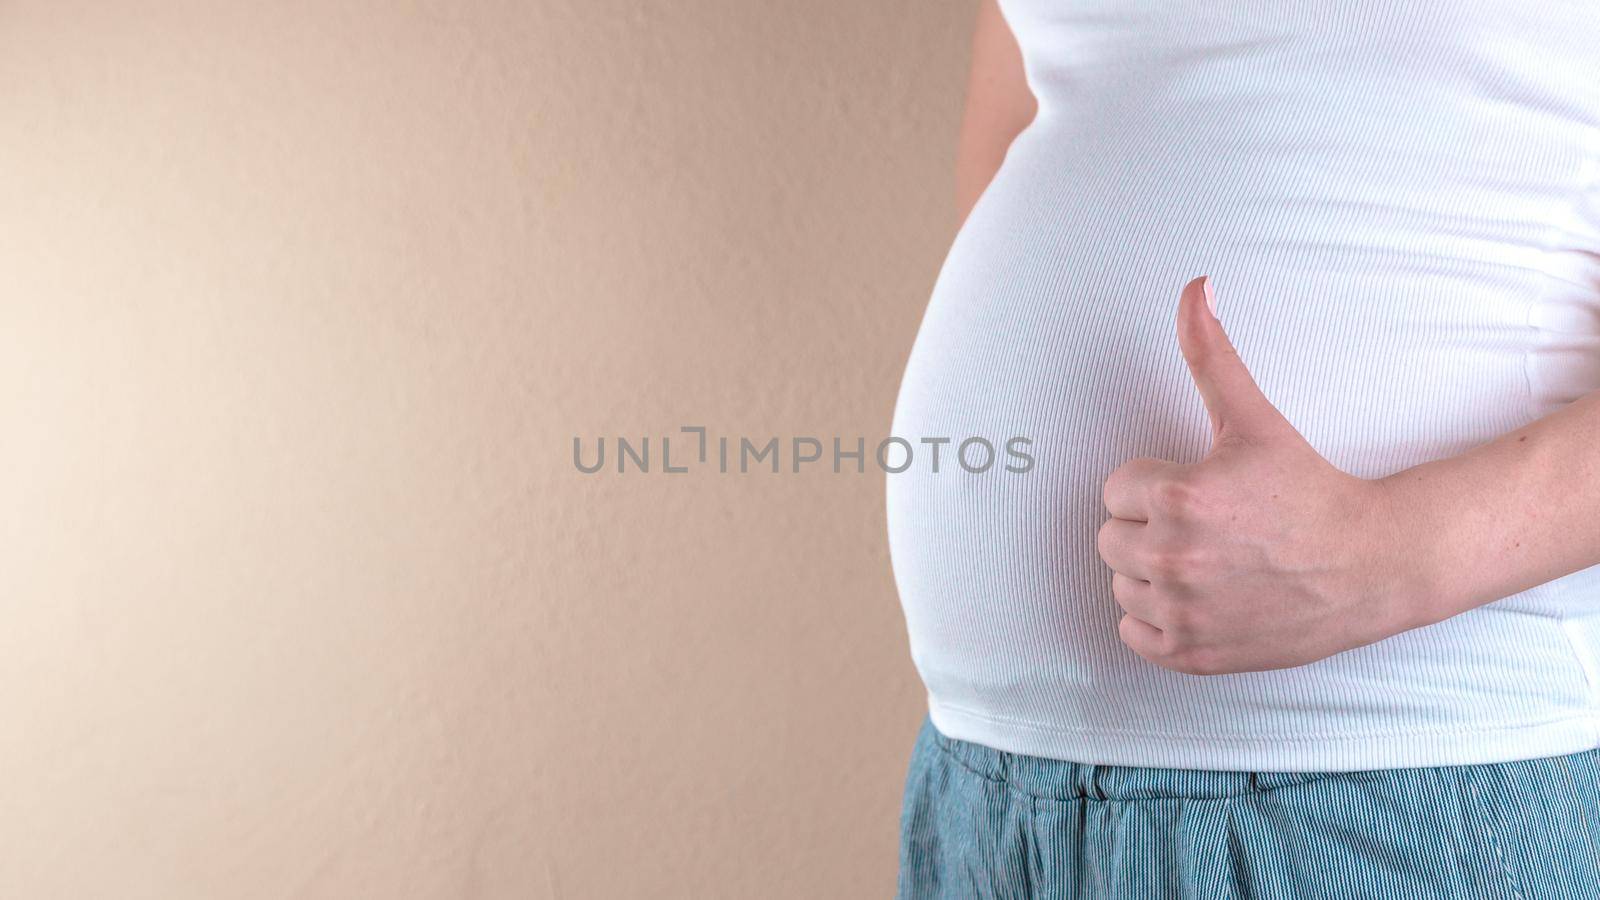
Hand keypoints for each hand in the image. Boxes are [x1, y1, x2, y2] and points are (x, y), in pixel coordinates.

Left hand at [1095, 276, 1427, 674]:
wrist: (1370, 566)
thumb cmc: (1308, 489)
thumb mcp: (1253, 418)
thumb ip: (1210, 352)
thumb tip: (1195, 285)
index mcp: (1178, 497)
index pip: (1116, 489)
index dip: (1156, 487)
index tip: (1204, 492)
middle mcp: (1172, 558)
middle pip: (1110, 538)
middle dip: (1150, 528)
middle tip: (1209, 527)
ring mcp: (1181, 612)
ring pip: (1121, 585)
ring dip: (1152, 574)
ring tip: (1210, 561)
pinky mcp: (1191, 653)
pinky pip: (1133, 634)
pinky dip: (1156, 621)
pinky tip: (1202, 599)